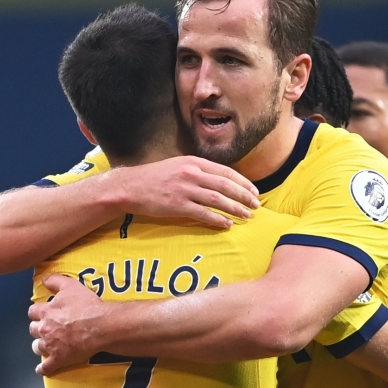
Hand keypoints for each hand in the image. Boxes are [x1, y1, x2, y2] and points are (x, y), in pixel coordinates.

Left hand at [29, 274, 102, 375]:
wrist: (100, 325)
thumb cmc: (87, 306)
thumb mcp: (71, 286)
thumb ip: (55, 281)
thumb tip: (44, 279)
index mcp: (46, 312)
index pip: (33, 311)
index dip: (37, 312)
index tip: (42, 313)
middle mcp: (45, 329)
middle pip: (33, 330)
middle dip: (38, 329)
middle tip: (45, 328)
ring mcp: (51, 345)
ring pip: (37, 347)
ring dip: (40, 346)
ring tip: (45, 346)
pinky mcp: (59, 359)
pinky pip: (46, 367)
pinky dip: (43, 368)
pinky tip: (42, 369)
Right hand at [108, 156, 259, 228]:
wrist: (130, 187)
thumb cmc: (154, 177)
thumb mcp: (178, 165)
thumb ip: (198, 170)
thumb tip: (219, 180)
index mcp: (194, 162)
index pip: (226, 172)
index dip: (243, 182)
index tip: (254, 192)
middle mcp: (192, 174)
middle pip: (225, 186)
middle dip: (244, 196)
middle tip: (256, 206)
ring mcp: (185, 190)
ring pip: (217, 200)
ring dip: (235, 209)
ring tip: (246, 216)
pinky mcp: (177, 206)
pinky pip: (203, 214)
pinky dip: (217, 219)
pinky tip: (227, 225)